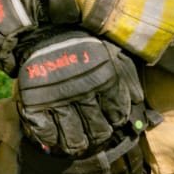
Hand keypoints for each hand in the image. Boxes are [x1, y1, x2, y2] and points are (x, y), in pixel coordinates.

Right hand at [16, 31, 144, 155]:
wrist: (43, 31)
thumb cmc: (83, 44)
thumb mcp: (112, 54)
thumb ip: (127, 77)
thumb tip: (138, 103)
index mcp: (104, 79)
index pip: (117, 115)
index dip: (115, 120)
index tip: (109, 118)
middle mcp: (83, 92)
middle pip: (98, 132)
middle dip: (98, 135)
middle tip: (93, 133)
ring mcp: (58, 99)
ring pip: (74, 139)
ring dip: (77, 143)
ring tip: (76, 141)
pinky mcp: (35, 103)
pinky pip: (46, 132)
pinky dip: (51, 138)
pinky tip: (55, 135)